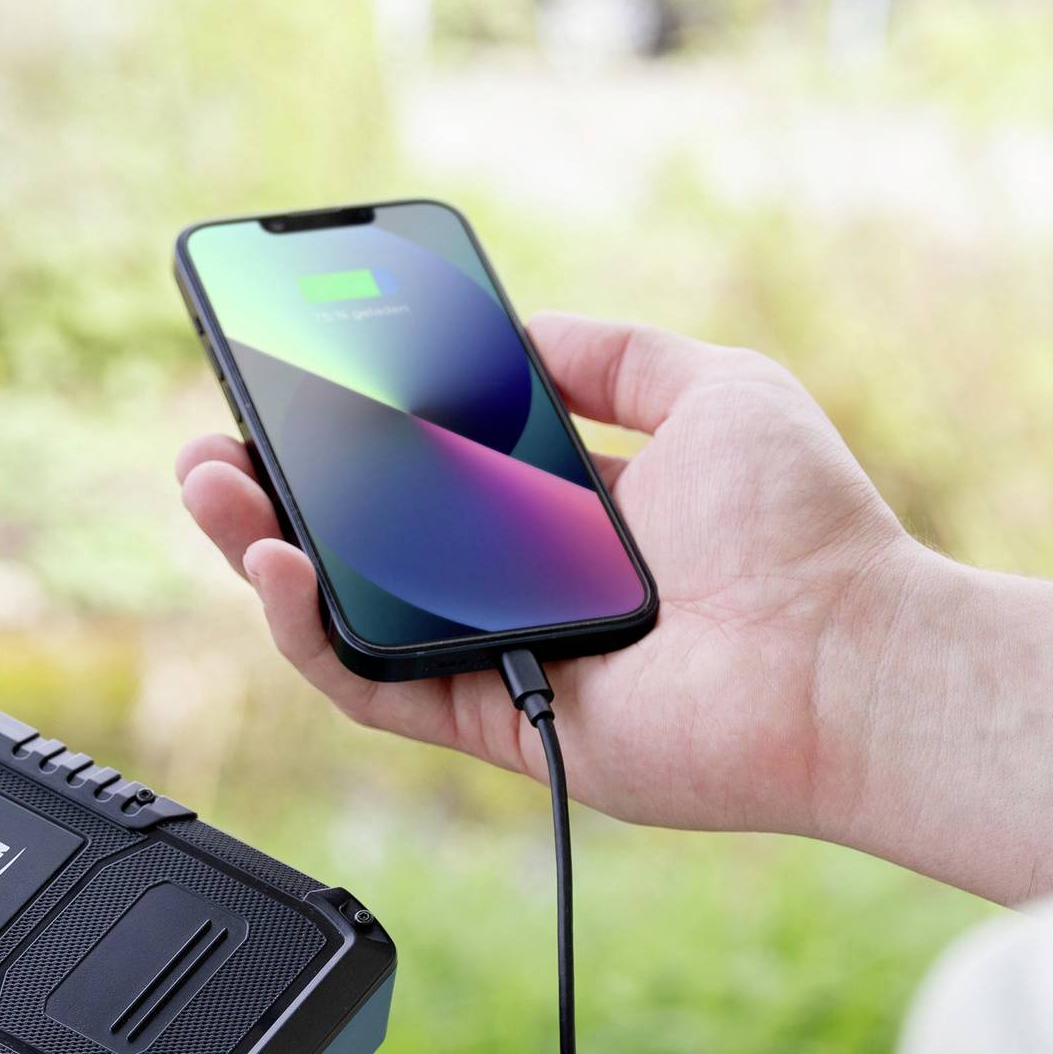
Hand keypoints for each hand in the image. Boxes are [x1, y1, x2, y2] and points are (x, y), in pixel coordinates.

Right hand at [178, 314, 919, 840]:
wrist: (843, 655)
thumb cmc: (804, 529)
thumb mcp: (715, 388)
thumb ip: (612, 354)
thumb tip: (520, 328)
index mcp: (568, 514)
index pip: (429, 472)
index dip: (352, 433)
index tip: (290, 386)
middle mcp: (523, 589)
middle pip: (367, 543)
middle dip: (276, 491)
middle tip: (211, 446)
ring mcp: (500, 660)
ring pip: (349, 615)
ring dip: (262, 553)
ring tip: (209, 491)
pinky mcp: (492, 725)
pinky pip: (375, 687)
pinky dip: (310, 632)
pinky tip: (275, 566)